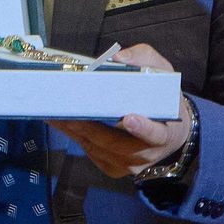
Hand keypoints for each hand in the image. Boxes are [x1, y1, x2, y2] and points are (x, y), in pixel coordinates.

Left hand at [49, 44, 191, 177]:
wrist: (168, 130)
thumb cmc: (163, 98)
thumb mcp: (162, 72)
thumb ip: (144, 59)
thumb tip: (118, 57)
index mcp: (165, 132)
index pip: (156, 134)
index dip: (143, 128)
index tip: (129, 119)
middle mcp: (147, 153)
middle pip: (115, 143)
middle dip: (90, 127)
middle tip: (67, 111)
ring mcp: (128, 164)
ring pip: (97, 148)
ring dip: (75, 130)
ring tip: (54, 113)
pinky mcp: (111, 167)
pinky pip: (90, 151)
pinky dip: (74, 135)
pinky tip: (59, 121)